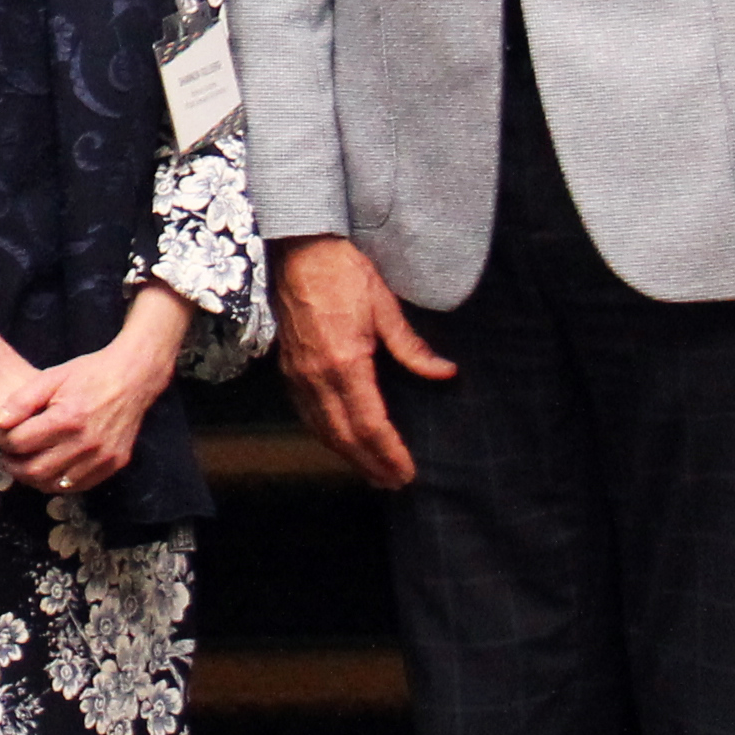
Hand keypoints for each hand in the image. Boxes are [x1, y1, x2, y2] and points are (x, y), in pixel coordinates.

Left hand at [0, 287, 194, 493]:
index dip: (3, 441)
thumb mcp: (51, 377)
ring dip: (33, 478)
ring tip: (24, 464)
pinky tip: (49, 469)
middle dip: (13, 465)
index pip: (20, 443)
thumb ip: (21, 401)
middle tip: (7, 456)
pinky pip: (78, 486)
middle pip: (34, 470)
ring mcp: (103, 457)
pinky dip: (59, 482)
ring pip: (55, 484)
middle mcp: (86, 443)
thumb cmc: (89, 374)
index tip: (1, 435)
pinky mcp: (114, 464)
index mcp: (67, 419)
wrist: (133, 378)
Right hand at [273, 236, 453, 490]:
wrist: (299, 251)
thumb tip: (445, 373)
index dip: (389, 452)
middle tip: (393, 483)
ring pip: (322, 430)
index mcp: (345, 362)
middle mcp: (318, 376)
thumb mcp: (385, 306)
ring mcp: (299, 375)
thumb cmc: (343, 272)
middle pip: (344, 436)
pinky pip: (307, 415)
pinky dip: (326, 435)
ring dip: (347, 456)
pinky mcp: (290, 370)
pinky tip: (340, 442)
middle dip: (370, 464)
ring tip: (371, 473)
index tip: (406, 472)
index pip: (370, 423)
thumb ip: (412, 346)